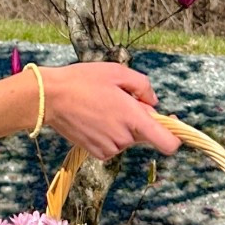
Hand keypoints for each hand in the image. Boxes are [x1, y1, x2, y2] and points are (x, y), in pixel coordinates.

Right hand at [40, 61, 180, 160]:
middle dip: (138, 119)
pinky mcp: (97, 153)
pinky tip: (94, 119)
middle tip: (118, 100)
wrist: (50, 98)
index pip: (168, 143)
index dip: (174, 136)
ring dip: (122, 126)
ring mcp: (110, 148)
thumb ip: (143, 86)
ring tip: (101, 107)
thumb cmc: (83, 81)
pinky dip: (109, 134)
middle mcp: (124, 137)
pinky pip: (114, 145)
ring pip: (128, 139)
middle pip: (145, 134)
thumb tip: (153, 102)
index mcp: (133, 118)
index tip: (169, 123)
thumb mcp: (117, 72)